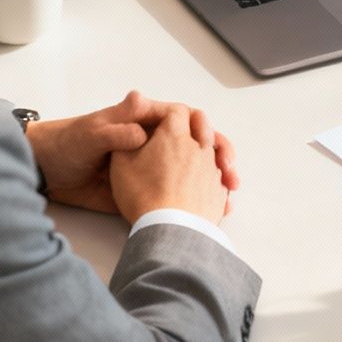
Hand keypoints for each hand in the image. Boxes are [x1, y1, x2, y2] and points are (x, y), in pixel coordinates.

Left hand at [28, 92, 238, 214]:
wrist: (46, 173)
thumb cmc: (66, 144)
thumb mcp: (91, 133)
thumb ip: (115, 128)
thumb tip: (141, 124)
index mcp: (144, 120)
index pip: (184, 118)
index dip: (205, 130)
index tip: (215, 146)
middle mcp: (154, 141)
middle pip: (198, 145)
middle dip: (219, 156)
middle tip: (230, 173)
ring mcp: (152, 166)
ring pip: (193, 171)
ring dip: (214, 181)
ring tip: (228, 196)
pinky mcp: (145, 189)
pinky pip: (175, 194)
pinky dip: (196, 202)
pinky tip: (211, 211)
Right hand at [109, 103, 232, 226]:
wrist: (169, 230)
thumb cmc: (143, 195)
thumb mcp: (121, 163)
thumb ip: (125, 139)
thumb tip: (133, 130)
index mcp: (175, 135)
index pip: (177, 112)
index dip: (168, 115)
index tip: (159, 124)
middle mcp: (199, 148)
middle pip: (203, 126)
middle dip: (194, 126)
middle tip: (184, 135)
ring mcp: (212, 170)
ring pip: (214, 152)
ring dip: (205, 152)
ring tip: (192, 164)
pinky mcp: (219, 193)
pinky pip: (220, 179)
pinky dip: (212, 179)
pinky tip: (202, 189)